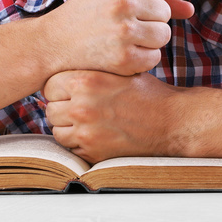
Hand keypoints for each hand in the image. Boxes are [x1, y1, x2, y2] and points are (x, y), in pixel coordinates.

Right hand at [39, 0, 193, 76]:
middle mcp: (122, 1)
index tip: (130, 3)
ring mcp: (123, 31)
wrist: (53, 43)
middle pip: (165, 11)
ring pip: (163, 34)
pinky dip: (142, 58)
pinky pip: (154, 56)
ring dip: (149, 39)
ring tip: (125, 37)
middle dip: (150, 19)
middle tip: (124, 23)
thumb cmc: (88, 13)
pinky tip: (123, 52)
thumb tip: (191, 10)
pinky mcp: (124, 58)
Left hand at [43, 70, 180, 163]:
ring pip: (57, 130)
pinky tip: (94, 134)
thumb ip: (91, 72)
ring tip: (85, 122)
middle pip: (51, 108)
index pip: (50, 85)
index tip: (68, 91)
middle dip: (62, 108)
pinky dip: (78, 142)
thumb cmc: (147, 94)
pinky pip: (70, 147)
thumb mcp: (119, 71)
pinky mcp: (92, 151)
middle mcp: (81, 106)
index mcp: (86, 81)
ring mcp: (85, 131)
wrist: (170, 121)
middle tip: (78, 107)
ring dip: (67, 127)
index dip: (59, 88)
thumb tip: (66, 71)